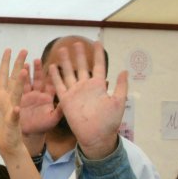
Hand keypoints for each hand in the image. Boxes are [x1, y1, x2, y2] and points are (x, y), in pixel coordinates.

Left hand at [0, 49, 28, 158]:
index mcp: (1, 97)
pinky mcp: (13, 123)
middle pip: (14, 80)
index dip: (5, 63)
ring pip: (17, 95)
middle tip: (24, 50)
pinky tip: (16, 109)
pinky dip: (15, 113)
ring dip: (20, 84)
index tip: (8, 50)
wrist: (5, 144)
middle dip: (19, 66)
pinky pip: (14, 117)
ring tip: (23, 72)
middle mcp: (9, 100)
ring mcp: (12, 110)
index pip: (3, 76)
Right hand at [19, 56, 58, 136]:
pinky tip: (16, 73)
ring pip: (29, 81)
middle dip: (38, 69)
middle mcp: (39, 94)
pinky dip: (19, 80)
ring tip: (26, 62)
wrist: (29, 133)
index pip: (51, 84)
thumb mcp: (53, 119)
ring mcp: (29, 96)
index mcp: (48, 98)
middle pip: (39, 79)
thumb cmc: (43, 127)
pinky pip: (19, 88)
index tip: (53, 65)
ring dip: (28, 72)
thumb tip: (68, 101)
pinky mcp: (20, 98)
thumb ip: (60, 110)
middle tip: (37, 59)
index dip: (52, 75)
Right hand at [47, 40, 127, 160]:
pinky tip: (52, 67)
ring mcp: (75, 92)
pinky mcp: (66, 100)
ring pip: (69, 73)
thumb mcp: (119, 102)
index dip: (98, 54)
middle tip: (76, 43)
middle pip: (82, 66)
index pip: (99, 65)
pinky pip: (59, 86)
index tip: (97, 43)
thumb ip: (121, 86)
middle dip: (79, 55)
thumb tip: (124, 70)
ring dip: (66, 62)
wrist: (96, 136)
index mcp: (99, 85)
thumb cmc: (109, 121)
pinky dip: (55, 76)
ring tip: (62, 49)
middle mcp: (86, 86)